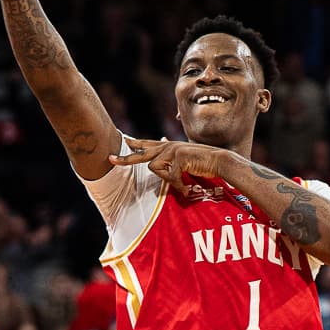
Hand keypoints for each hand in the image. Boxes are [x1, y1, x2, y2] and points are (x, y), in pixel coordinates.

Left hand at [110, 139, 233, 200]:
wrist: (219, 161)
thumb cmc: (202, 164)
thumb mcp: (184, 162)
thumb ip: (171, 162)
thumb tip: (158, 167)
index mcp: (168, 146)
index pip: (147, 143)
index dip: (134, 143)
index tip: (122, 141)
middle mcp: (167, 145)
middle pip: (141, 153)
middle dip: (125, 158)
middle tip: (110, 159)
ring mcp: (172, 150)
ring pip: (155, 168)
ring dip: (168, 180)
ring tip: (182, 184)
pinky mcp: (177, 157)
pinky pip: (169, 175)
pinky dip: (177, 184)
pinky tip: (186, 188)